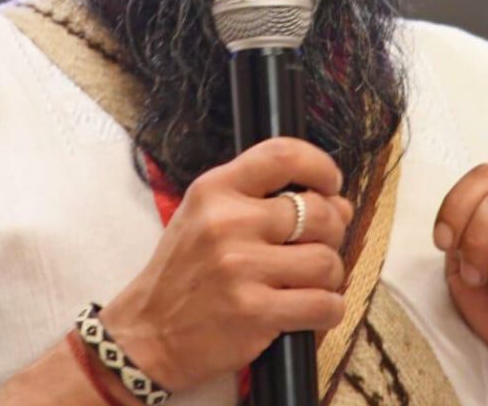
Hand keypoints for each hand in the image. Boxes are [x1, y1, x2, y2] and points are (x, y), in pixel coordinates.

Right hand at [100, 137, 352, 392]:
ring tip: (310, 282)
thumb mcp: (208, 215)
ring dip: (330, 275)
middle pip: (319, 211)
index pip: (282, 155)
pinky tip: (312, 309)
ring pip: (327, 261)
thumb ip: (265, 201)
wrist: (147, 334)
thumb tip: (340, 204)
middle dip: (333, 230)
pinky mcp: (253, 312)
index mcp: (215, 189)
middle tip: (319, 244)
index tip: (331, 183)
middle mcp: (227, 222)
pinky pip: (324, 305)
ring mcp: (240, 268)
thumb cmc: (185, 272)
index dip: (320, 166)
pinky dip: (329, 310)